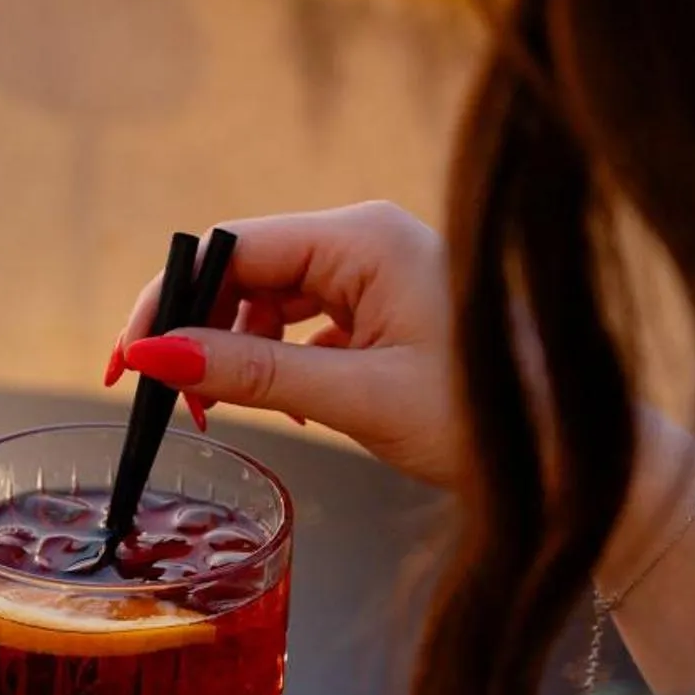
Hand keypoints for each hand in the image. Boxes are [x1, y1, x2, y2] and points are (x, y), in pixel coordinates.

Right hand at [107, 202, 461, 485]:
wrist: (564, 457)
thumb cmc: (482, 420)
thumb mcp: (356, 398)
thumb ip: (253, 373)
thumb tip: (156, 354)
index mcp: (364, 237)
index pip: (234, 248)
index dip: (170, 300)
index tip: (130, 360)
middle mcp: (367, 239)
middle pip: (245, 268)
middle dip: (196, 329)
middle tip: (165, 397)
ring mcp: (377, 272)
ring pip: (269, 298)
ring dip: (233, 350)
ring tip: (219, 411)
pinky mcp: (383, 308)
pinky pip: (303, 321)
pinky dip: (275, 361)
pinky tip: (281, 407)